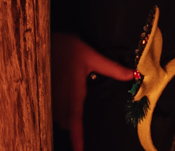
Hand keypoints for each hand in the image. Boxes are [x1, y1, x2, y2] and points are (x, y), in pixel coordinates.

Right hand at [51, 31, 137, 150]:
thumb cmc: (67, 47)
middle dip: (71, 121)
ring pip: (56, 116)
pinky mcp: (40, 91)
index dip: (77, 137)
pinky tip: (58, 96)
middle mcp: (59, 98)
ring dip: (63, 114)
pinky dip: (54, 108)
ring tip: (67, 100)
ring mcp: (48, 95)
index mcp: (73, 93)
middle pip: (65, 122)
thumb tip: (134, 75)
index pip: (75, 121)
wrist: (40, 38)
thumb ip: (112, 68)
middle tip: (77, 106)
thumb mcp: (91, 56)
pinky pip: (48, 108)